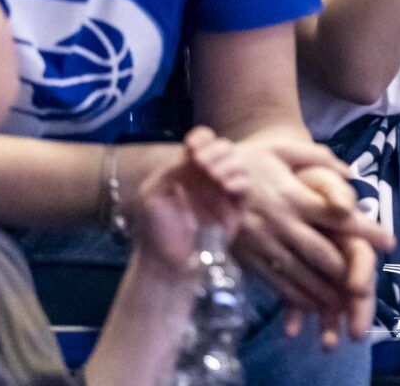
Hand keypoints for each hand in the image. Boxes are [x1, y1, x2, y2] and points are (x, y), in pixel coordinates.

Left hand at [127, 127, 251, 278]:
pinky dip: (239, 180)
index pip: (203, 141)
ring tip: (214, 176)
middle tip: (202, 163)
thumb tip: (194, 154)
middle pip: (224, 147)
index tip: (193, 146)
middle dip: (215, 150)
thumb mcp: (153, 192)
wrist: (166, 261)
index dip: (202, 138)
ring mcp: (223, 191)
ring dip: (228, 163)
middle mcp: (209, 175)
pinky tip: (225, 185)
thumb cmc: (156, 227)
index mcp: (188, 167)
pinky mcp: (235, 208)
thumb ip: (172, 169)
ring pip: (238, 163)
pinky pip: (245, 186)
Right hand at [228, 133, 393, 321]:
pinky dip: (300, 298)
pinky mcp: (249, 261)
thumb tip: (350, 173)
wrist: (196, 181)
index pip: (338, 215)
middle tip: (373, 283)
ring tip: (351, 303)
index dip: (365, 229)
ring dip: (329, 291)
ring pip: (303, 274)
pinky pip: (279, 284)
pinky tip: (316, 306)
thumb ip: (317, 157)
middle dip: (350, 270)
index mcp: (293, 195)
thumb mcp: (281, 148)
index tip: (389, 241)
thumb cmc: (247, 161)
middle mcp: (281, 223)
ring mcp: (264, 245)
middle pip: (323, 252)